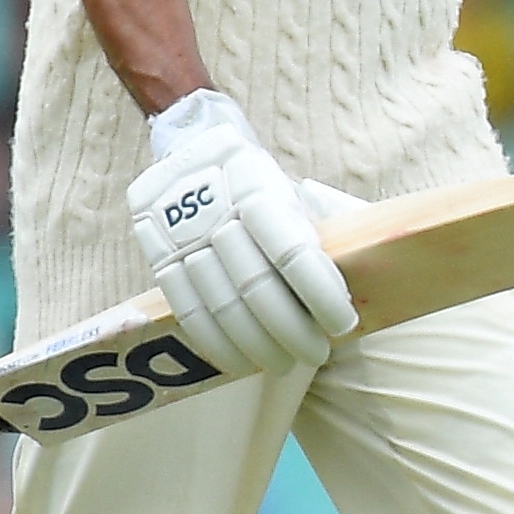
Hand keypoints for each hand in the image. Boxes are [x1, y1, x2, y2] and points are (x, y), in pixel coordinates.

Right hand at [126, 88, 356, 375]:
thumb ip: (311, 230)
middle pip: (256, 286)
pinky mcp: (157, 256)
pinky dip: (216, 342)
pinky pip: (187, 309)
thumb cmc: (257, 183)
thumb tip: (356, 286)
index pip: (292, 253)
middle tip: (318, 353)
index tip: (343, 324)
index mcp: (255, 188)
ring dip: (257, 345)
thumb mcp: (287, 190)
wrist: (188, 150)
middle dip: (291, 330)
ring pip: (221, 304)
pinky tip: (241, 362)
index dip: (320, 295)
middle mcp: (213, 212)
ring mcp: (179, 236)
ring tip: (285, 364)